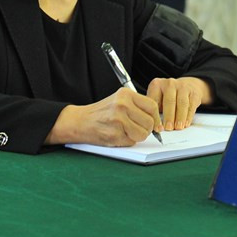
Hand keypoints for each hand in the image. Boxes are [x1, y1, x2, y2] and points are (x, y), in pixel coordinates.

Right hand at [45, 87, 160, 146]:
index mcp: (126, 94)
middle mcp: (122, 105)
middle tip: (137, 128)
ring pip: (142, 134)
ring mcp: (118, 120)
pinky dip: (127, 141)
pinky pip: (131, 141)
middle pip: (149, 122)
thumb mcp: (119, 100)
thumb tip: (156, 119)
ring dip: (137, 136)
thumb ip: (136, 106)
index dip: (155, 117)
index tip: (154, 123)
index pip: (152, 106)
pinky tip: (118, 135)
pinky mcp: (114, 134)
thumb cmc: (102, 112)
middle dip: (146, 129)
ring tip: (127, 131)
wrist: (80, 121)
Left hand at [147, 76, 211, 130]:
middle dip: (169, 116)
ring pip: (182, 103)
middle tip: (168, 128)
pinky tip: (186, 124)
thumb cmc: (169, 97)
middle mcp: (169, 83)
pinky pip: (191, 105)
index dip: (156, 116)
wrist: (188, 86)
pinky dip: (188, 116)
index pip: (155, 101)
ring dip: (180, 117)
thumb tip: (156, 127)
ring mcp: (182, 86)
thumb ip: (155, 111)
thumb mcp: (158, 100)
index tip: (157, 128)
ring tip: (177, 127)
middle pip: (169, 101)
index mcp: (157, 84)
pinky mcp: (194, 92)